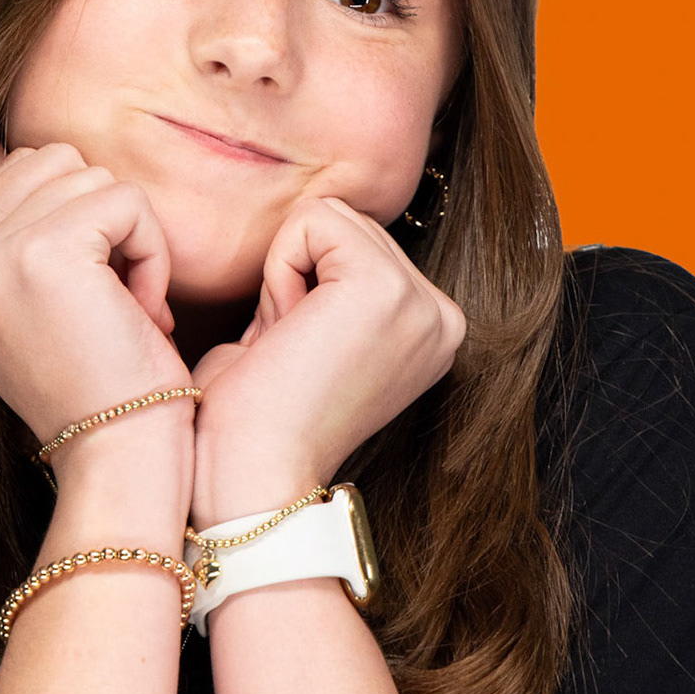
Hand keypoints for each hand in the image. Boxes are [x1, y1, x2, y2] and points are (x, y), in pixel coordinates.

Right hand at [0, 140, 186, 454]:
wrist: (114, 455)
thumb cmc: (91, 379)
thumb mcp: (26, 296)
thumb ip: (7, 222)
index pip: (20, 170)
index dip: (75, 222)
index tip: (79, 301)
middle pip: (55, 162)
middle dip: (100, 221)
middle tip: (106, 302)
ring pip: (92, 177)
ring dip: (129, 238)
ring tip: (120, 309)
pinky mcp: (42, 252)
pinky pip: (126, 202)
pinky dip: (153, 253)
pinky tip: (139, 313)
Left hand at [188, 196, 465, 527]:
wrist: (252, 476)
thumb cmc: (257, 418)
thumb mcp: (313, 334)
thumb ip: (326, 282)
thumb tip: (314, 223)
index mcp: (431, 329)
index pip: (355, 242)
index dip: (304, 286)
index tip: (299, 354)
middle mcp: (442, 317)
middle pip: (343, 222)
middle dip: (297, 275)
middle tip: (289, 351)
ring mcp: (421, 302)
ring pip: (326, 217)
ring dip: (286, 274)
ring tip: (290, 345)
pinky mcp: (384, 288)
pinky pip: (311, 221)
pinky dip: (278, 270)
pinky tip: (286, 333)